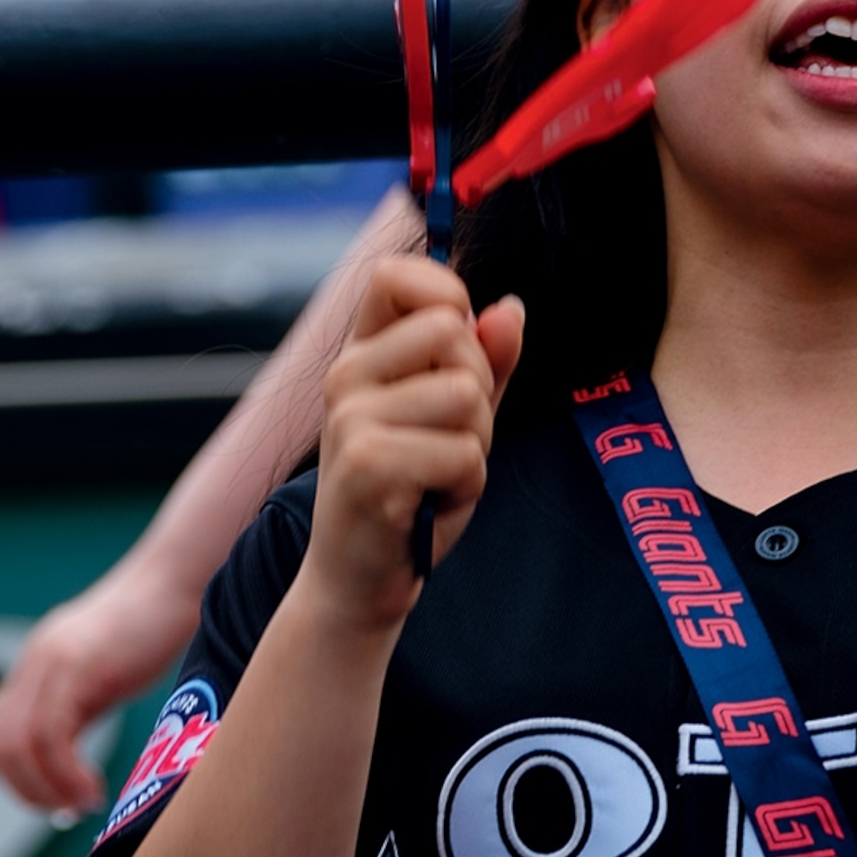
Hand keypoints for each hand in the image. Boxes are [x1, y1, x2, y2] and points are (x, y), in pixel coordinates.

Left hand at [0, 557, 203, 812]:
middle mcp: (33, 662)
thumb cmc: (151, 631)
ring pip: (19, 745)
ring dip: (48, 789)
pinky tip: (95, 788)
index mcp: (35, 665)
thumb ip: (74, 707)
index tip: (55, 801)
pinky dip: (67, 775)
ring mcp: (51, 662)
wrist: (175, 583)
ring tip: (84, 803)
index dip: (15, 778)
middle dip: (26, 791)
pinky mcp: (77, 667)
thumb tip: (56, 755)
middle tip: (67, 811)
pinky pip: (52, 736)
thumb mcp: (101, 675)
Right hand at [306, 259, 523, 633]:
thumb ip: (484, 363)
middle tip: (449, 444)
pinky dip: (466, 487)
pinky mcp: (367, 464)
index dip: (447, 295)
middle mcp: (346, 376)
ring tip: (438, 476)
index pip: (396, 275)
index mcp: (361, 356)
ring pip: (466, 396)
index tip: (458, 348)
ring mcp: (351, 418)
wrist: (356, 581)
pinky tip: (429, 504)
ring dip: (475, 447)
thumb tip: (510, 309)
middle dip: (479, 392)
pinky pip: (464, 453)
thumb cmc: (408, 494)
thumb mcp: (451, 420)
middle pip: (453, 333)